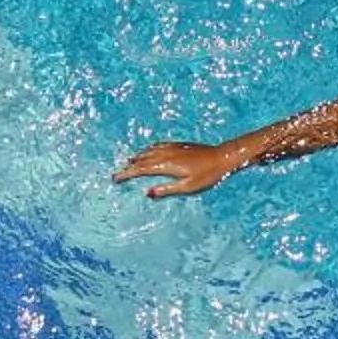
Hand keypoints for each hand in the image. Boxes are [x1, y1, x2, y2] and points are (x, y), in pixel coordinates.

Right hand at [113, 141, 240, 197]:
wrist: (222, 157)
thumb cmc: (207, 175)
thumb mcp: (188, 187)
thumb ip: (166, 190)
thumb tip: (148, 193)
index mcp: (166, 165)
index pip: (140, 170)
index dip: (126, 174)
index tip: (115, 178)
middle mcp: (166, 154)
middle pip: (141, 160)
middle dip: (128, 167)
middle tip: (118, 174)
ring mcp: (172, 148)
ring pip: (148, 151)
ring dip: (137, 157)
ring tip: (129, 163)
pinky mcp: (178, 145)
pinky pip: (157, 146)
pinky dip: (149, 149)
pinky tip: (148, 151)